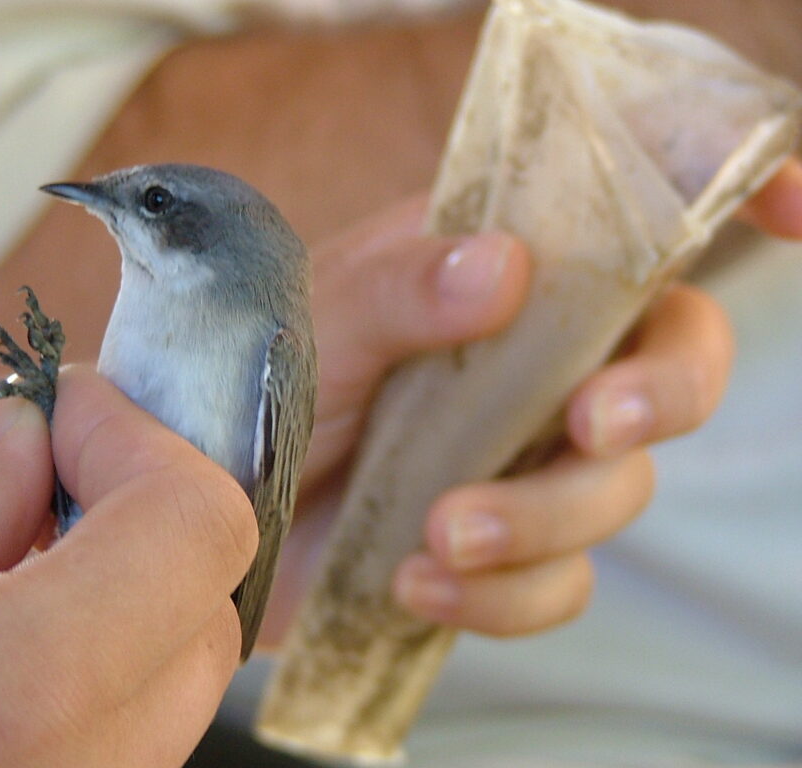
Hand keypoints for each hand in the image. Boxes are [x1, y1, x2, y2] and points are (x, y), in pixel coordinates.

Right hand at [0, 367, 256, 767]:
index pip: (195, 532)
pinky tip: (12, 637)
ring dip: (134, 589)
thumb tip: (29, 442)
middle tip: (53, 462)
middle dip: (148, 513)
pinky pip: (134, 743)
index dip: (145, 444)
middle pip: (205, 608)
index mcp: (17, 705)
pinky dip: (109, 664)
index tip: (73, 409)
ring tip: (21, 547)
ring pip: (180, 683)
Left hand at [260, 157, 801, 643]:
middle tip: (591, 427)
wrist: (196, 496)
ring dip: (542, 522)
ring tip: (442, 532)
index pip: (632, 229)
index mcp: (496, 276)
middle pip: (671, 369)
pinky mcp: (495, 551)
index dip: (727, 205)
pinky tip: (416, 581)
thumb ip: (398, 290)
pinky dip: (500, 596)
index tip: (789, 213)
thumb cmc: (242, 382)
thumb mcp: (310, 323)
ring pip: (614, 494)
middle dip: (656, 399)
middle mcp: (526, 363)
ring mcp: (518, 460)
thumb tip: (510, 266)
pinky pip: (554, 585)